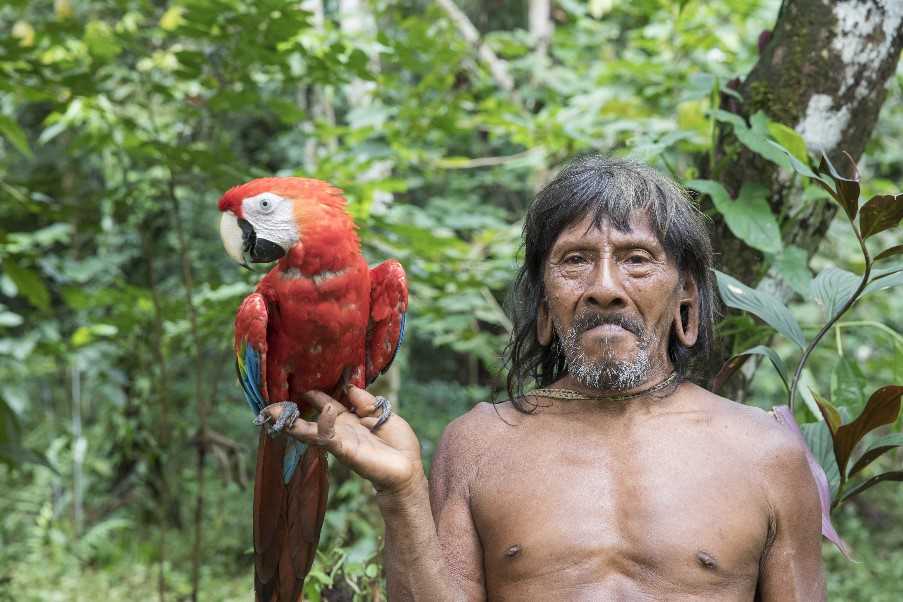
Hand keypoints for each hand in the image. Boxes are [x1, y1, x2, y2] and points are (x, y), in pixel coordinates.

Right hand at [257, 386, 423, 494]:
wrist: (408, 470)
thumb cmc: (398, 443)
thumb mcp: (382, 414)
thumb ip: (365, 401)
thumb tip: (349, 387)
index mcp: (349, 419)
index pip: (325, 403)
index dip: (313, 394)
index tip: (299, 384)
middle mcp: (340, 430)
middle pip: (309, 420)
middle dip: (289, 414)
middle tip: (269, 406)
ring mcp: (340, 442)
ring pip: (310, 431)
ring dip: (293, 423)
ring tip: (275, 411)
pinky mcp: (346, 452)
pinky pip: (330, 438)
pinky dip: (325, 424)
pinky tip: (325, 411)